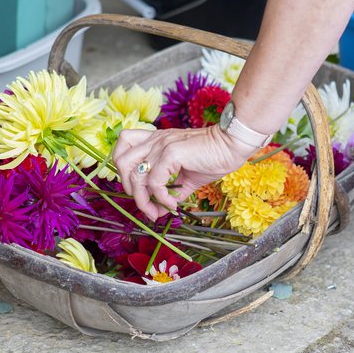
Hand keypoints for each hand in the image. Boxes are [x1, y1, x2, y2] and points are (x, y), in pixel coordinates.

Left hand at [113, 125, 256, 220]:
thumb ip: (171, 191)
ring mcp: (162, 145)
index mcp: (156, 141)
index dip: (123, 170)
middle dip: (129, 189)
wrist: (231, 145)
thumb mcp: (187, 177)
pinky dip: (161, 198)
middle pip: (121, 162)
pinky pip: (155, 182)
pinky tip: (173, 203)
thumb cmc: (213, 157)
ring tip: (157, 211)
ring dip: (143, 199)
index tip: (137, 190)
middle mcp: (155, 140)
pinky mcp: (171, 153)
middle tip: (145, 204)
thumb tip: (160, 210)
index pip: (123, 146)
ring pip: (136, 176)